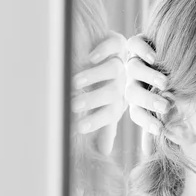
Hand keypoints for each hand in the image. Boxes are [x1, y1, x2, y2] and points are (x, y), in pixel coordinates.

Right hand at [72, 31, 127, 155]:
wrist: (99, 49)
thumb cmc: (96, 86)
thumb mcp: (101, 107)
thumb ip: (103, 128)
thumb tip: (103, 154)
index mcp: (118, 101)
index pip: (110, 113)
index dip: (96, 121)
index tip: (78, 128)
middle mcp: (122, 82)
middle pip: (112, 92)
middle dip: (92, 100)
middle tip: (73, 105)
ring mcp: (121, 60)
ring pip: (113, 69)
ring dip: (94, 77)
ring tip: (75, 82)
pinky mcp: (118, 41)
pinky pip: (115, 44)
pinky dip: (104, 49)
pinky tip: (91, 56)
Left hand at [124, 34, 169, 155]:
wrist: (181, 51)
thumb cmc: (180, 87)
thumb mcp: (177, 107)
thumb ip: (173, 125)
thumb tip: (171, 149)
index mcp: (140, 100)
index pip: (137, 113)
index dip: (146, 122)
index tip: (160, 129)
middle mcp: (135, 82)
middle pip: (133, 93)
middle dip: (149, 101)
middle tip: (166, 106)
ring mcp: (136, 62)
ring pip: (133, 69)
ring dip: (148, 77)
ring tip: (165, 82)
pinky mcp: (139, 42)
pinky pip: (134, 44)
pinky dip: (143, 50)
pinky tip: (155, 57)